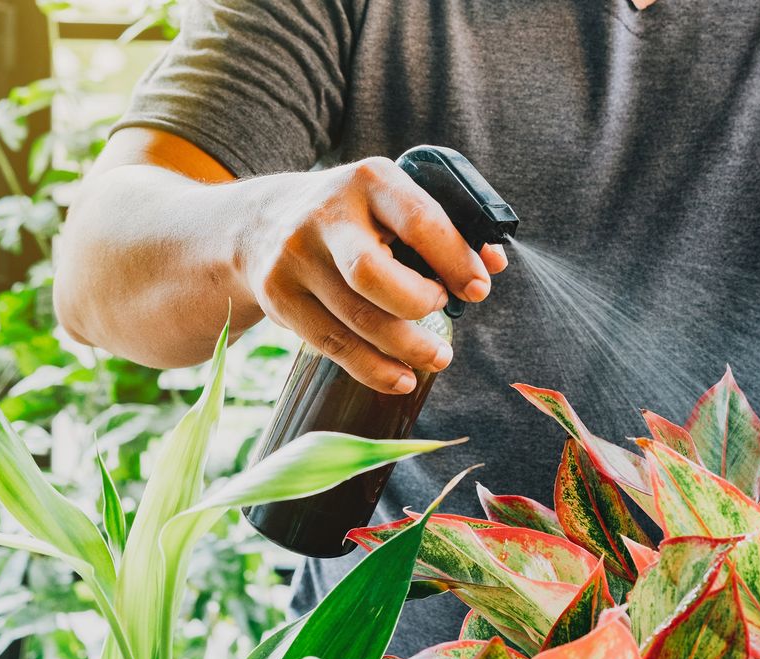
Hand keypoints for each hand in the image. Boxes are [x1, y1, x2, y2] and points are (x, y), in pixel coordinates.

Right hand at [241, 156, 507, 393]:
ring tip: (437, 358)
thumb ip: (445, 227)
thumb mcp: (393, 202)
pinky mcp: (279, 297)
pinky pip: (332, 344)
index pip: (420, 221)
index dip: (456, 260)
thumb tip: (494, 263)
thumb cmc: (355, 216)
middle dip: (419, 304)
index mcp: (369, 180)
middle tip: (442, 310)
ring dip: (406, 347)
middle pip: (373, 276)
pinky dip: (373, 368)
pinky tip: (401, 377)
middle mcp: (325, 216)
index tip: (479, 289)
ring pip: (356, 319)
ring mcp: (295, 258)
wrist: (264, 222)